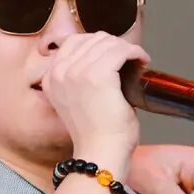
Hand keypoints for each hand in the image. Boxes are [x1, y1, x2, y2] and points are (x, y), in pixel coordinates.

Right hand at [40, 32, 150, 174]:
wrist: (101, 154)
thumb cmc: (96, 134)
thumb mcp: (77, 101)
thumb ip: (79, 78)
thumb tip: (104, 57)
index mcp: (51, 78)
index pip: (74, 42)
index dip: (99, 44)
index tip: (114, 55)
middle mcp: (59, 72)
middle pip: (92, 39)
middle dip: (114, 46)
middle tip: (129, 60)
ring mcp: (77, 72)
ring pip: (108, 43)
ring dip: (127, 49)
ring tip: (137, 61)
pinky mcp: (98, 75)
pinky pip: (121, 50)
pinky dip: (135, 52)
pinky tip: (142, 61)